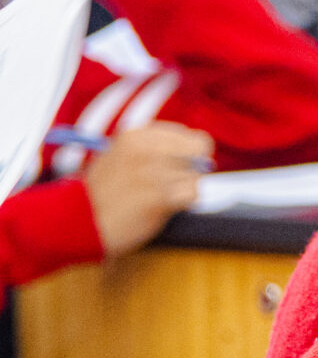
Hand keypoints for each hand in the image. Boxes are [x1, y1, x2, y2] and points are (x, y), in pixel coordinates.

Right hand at [80, 124, 213, 256]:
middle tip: (176, 183)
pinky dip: (183, 203)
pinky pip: (192, 194)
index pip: (190, 136)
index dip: (190, 154)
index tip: (180, 165)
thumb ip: (155, 148)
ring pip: (196, 175)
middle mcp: (146, 149)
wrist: (75, 221)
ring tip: (159, 198)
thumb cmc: (102, 192)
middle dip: (192, 168)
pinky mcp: (158, 196)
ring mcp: (152, 172)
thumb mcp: (120, 156)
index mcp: (136, 135)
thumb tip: (202, 148)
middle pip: (199, 152)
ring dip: (184, 189)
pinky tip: (163, 208)